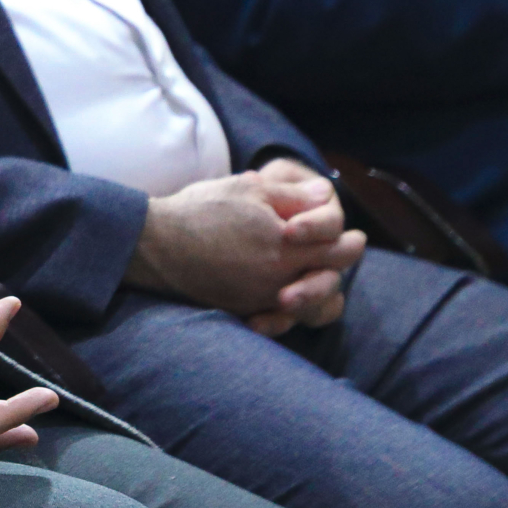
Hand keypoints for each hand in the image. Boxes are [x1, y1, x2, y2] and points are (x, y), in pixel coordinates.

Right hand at [126, 160, 363, 333]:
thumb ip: (293, 195)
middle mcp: (280, 279)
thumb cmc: (201, 210)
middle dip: (341, 264)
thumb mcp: (249, 188)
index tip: (351, 235)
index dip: (347, 238)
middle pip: (330, 279)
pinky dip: (294, 311)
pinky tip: (290, 296)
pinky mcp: (244, 310)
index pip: (338, 248)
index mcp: (287, 246)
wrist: (156, 245)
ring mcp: (262, 299)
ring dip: (323, 291)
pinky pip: (284, 319)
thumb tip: (326, 194)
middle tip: (345, 251)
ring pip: (313, 307)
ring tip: (322, 278)